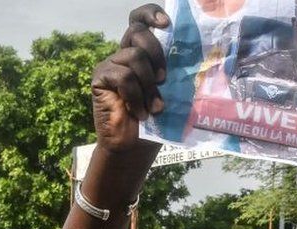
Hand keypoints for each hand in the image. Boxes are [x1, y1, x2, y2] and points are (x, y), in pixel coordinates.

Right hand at [91, 4, 169, 151]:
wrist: (133, 146)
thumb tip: (196, 54)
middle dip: (156, 52)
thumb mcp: (170, 91)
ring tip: (154, 107)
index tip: (166, 24)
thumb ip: (174, 69)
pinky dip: (136, 97)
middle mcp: (124, 53)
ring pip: (134, 56)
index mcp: (141, 51)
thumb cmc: (155, 119)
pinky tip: (139, 113)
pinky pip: (123, 76)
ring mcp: (110, 64)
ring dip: (148, 84)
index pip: (140, 19)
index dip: (150, 13)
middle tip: (164, 79)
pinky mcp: (100, 77)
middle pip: (138, 31)